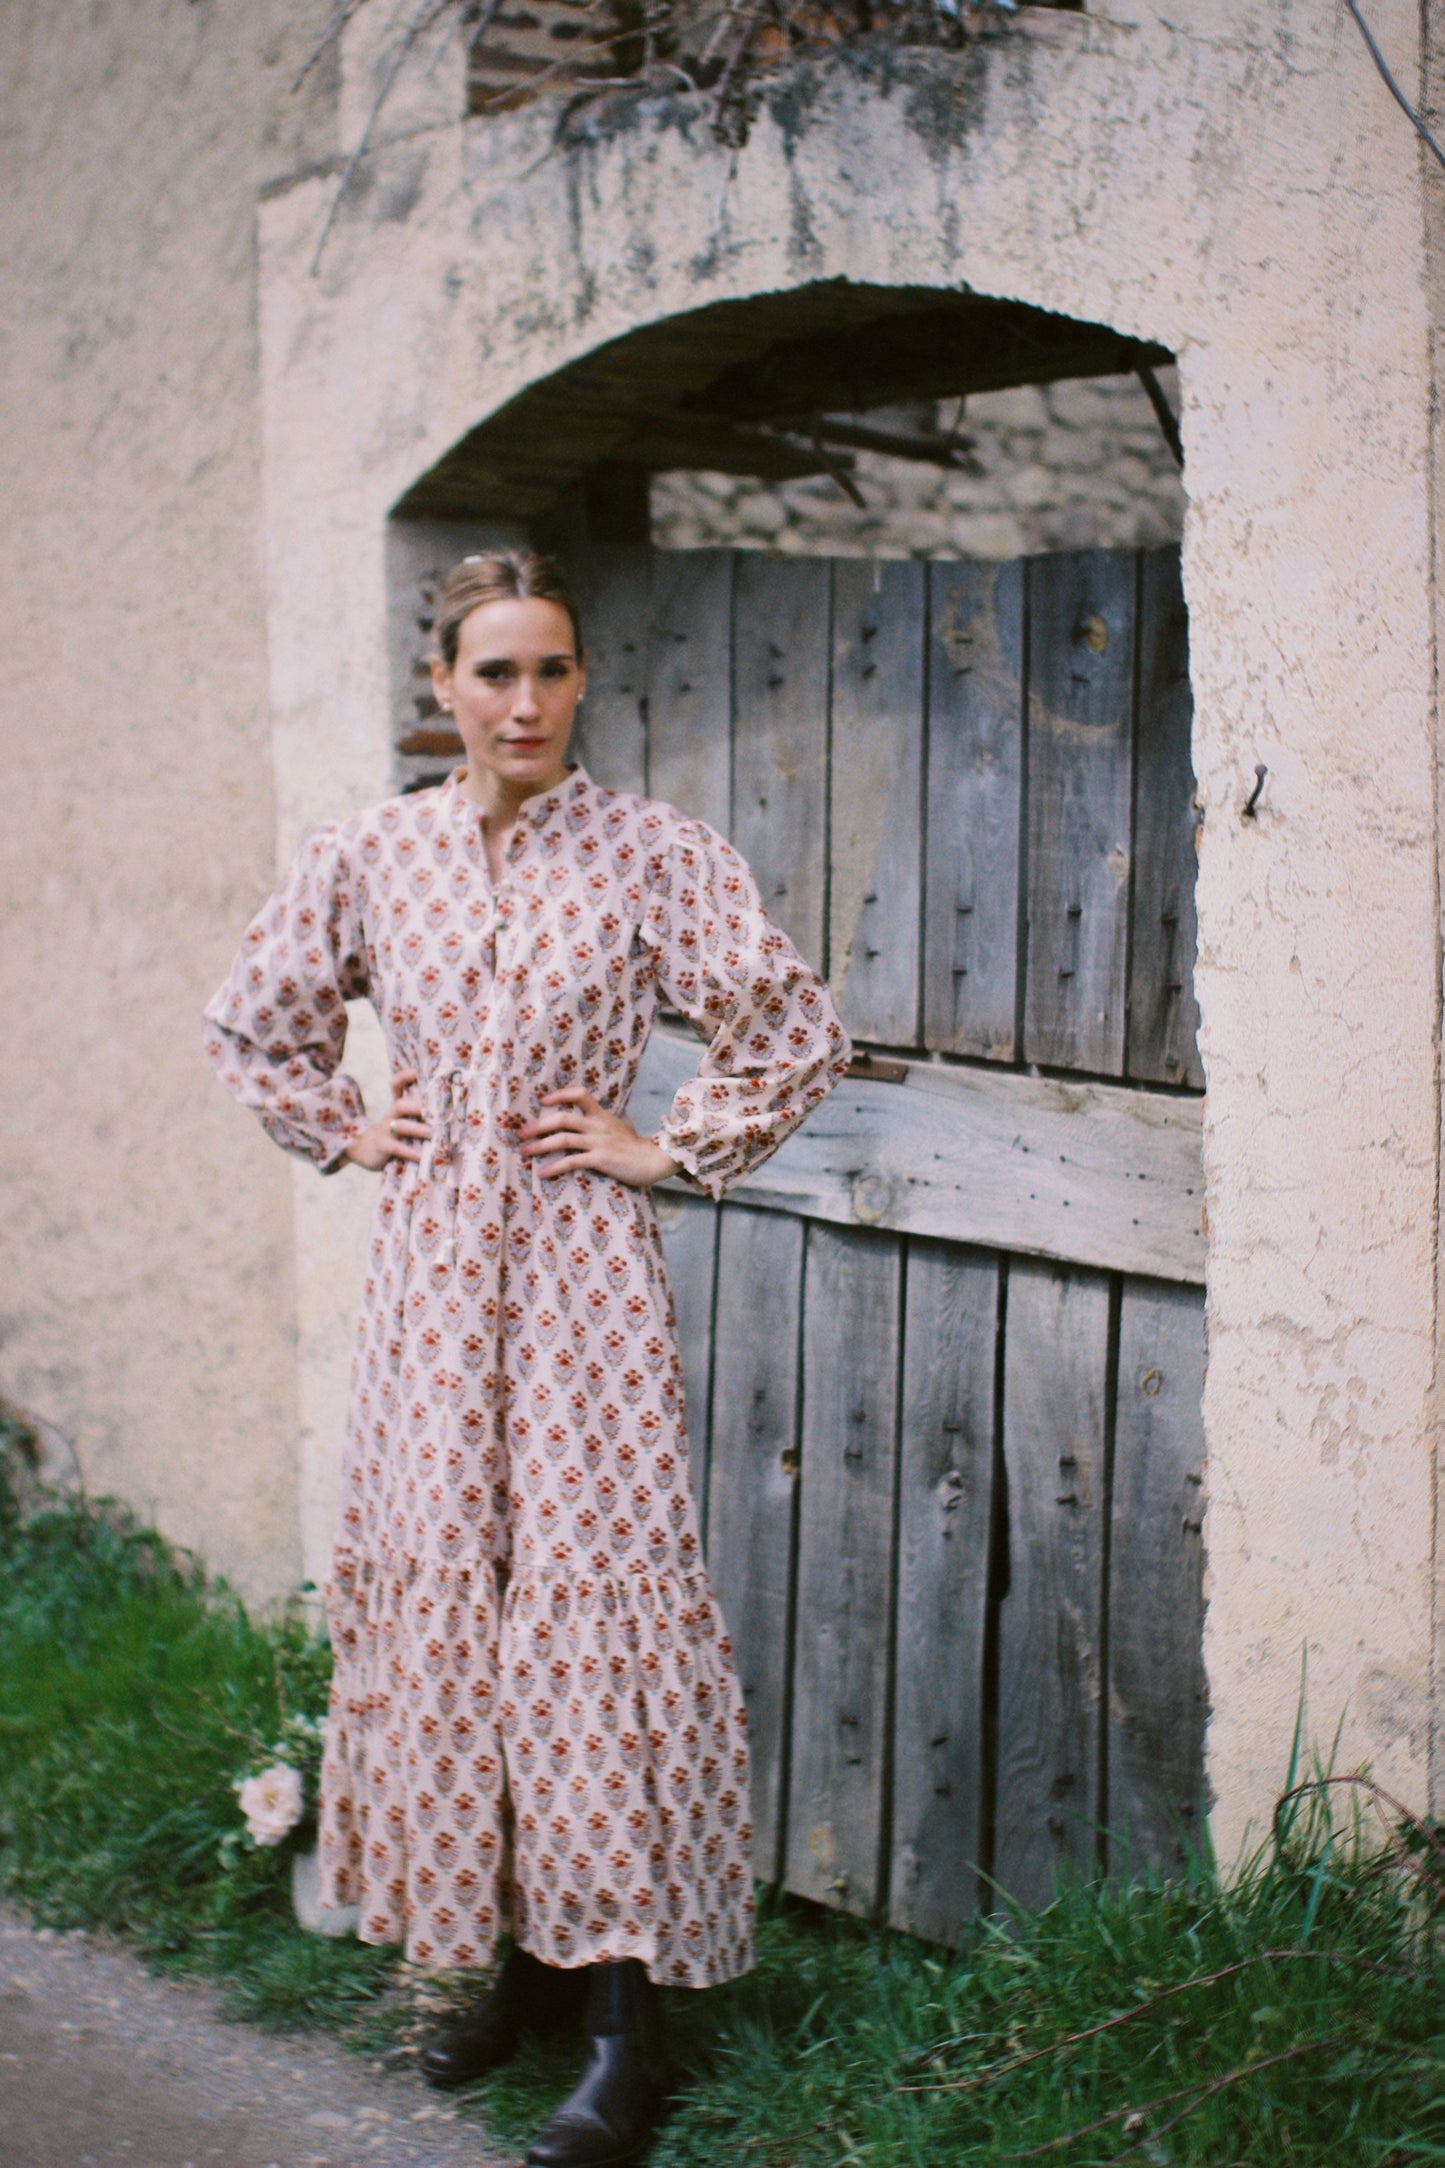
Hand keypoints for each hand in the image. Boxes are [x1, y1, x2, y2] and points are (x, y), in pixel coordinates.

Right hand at [342, 1068, 431, 1170]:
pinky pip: (395, 1147)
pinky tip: (420, 1156)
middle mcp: (391, 1116)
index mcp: (397, 1107)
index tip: (415, 1072)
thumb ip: (420, 1115)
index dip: (403, 1077)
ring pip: (400, 1125)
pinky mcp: (382, 1146)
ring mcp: (385, 1131)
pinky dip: (408, 1152)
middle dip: (417, 1106)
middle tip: (436, 1113)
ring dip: (417, 1129)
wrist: (363, 1150)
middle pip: (400, 1105)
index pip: (397, 1086)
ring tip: (431, 1133)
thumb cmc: (394, 1134)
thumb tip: (451, 1116)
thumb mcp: (403, 1120)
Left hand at [518, 1088, 677, 1186]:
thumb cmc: (638, 1147)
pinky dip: (554, 1167)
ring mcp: (598, 1142)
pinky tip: (542, 1172)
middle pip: (562, 1118)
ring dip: (539, 1145)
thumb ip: (612, 1121)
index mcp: (602, 1115)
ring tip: (524, 1152)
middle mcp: (598, 1125)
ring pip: (563, 1139)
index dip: (559, 1094)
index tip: (542, 1100)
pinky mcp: (600, 1159)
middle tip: (521, 1132)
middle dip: (538, 1125)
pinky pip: (572, 1161)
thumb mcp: (624, 1127)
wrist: (655, 1160)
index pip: (579, 1094)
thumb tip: (612, 1117)